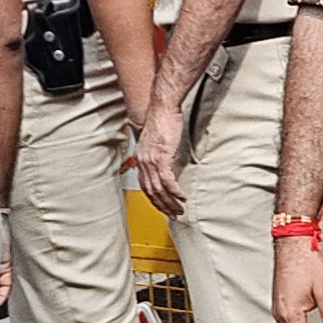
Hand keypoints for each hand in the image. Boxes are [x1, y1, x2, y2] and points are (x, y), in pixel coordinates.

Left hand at [131, 100, 186, 216]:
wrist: (163, 108)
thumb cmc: (162, 120)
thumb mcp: (156, 141)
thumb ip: (157, 154)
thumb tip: (164, 164)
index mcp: (141, 159)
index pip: (145, 186)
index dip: (154, 200)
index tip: (163, 208)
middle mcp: (143, 162)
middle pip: (151, 192)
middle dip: (163, 206)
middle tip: (174, 215)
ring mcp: (151, 160)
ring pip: (159, 189)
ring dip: (170, 202)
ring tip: (179, 210)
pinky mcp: (162, 157)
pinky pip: (168, 181)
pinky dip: (175, 191)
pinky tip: (181, 197)